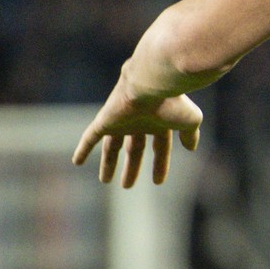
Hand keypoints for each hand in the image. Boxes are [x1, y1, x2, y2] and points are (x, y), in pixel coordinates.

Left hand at [72, 77, 202, 187]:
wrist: (151, 82)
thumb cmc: (173, 101)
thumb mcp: (190, 121)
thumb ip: (189, 134)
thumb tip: (192, 147)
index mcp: (159, 121)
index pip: (159, 147)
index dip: (159, 164)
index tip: (158, 182)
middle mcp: (139, 121)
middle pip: (133, 148)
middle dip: (131, 167)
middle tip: (127, 186)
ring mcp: (121, 121)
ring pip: (113, 146)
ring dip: (109, 163)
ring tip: (105, 181)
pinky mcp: (104, 120)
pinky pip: (91, 137)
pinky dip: (84, 149)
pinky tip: (77, 162)